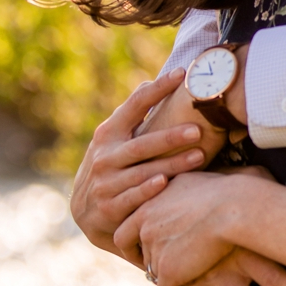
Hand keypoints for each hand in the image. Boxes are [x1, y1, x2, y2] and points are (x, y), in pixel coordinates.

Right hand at [69, 70, 210, 256]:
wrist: (85, 211)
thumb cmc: (110, 166)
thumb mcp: (112, 140)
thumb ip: (131, 116)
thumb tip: (151, 83)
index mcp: (109, 134)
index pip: (134, 105)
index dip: (157, 89)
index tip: (181, 74)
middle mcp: (105, 156)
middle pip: (141, 144)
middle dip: (170, 137)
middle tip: (197, 130)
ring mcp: (106, 183)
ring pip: (143, 172)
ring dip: (172, 164)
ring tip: (200, 157)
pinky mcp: (110, 207)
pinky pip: (133, 196)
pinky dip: (148, 189)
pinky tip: (166, 182)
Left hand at [118, 168, 240, 285]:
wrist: (236, 208)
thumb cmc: (226, 191)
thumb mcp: (192, 181)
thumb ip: (178, 189)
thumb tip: (182, 190)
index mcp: (148, 203)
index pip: (125, 230)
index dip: (133, 242)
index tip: (144, 249)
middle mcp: (146, 226)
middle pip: (140, 251)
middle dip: (151, 260)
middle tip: (164, 268)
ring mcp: (156, 249)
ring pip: (154, 271)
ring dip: (166, 277)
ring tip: (183, 280)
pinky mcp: (169, 270)